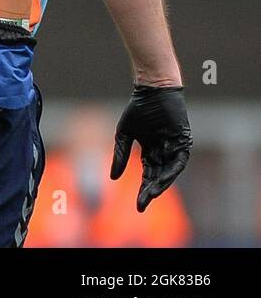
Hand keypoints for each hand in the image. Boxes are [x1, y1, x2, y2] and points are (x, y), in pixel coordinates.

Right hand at [110, 85, 191, 211]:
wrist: (152, 91)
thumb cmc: (138, 109)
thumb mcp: (124, 134)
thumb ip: (120, 155)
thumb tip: (113, 178)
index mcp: (151, 151)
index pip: (148, 175)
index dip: (142, 190)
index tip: (137, 206)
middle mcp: (164, 152)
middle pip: (158, 177)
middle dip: (150, 191)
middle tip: (142, 204)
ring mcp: (174, 148)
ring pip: (168, 172)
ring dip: (161, 184)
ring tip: (151, 194)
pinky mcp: (183, 142)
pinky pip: (178, 161)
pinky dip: (171, 171)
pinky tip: (162, 179)